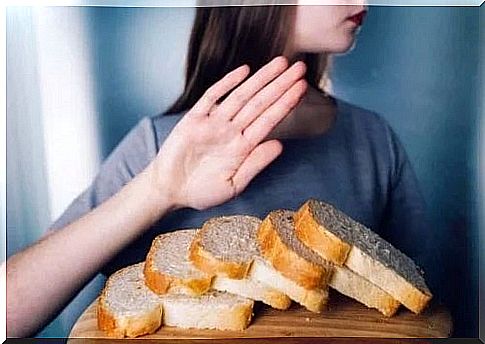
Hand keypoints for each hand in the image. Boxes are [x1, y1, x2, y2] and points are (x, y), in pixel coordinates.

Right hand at [149, 56, 306, 210]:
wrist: (170, 191)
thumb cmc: (201, 192)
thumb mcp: (233, 185)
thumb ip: (255, 164)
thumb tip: (280, 145)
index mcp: (243, 147)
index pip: (270, 120)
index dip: (286, 104)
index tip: (302, 89)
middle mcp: (232, 131)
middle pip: (260, 103)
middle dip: (280, 85)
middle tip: (300, 68)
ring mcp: (213, 123)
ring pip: (241, 96)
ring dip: (260, 80)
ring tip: (280, 64)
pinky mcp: (193, 119)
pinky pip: (211, 97)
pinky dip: (226, 84)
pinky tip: (244, 71)